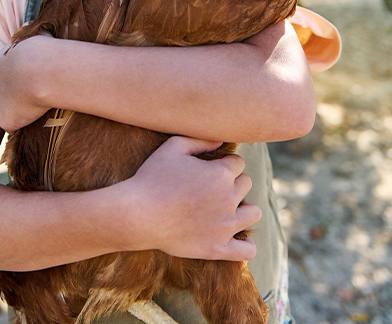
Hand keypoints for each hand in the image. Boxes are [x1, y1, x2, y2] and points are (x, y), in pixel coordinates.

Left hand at [0, 36, 51, 131]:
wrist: (41, 69)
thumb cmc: (42, 50)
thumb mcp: (35, 36)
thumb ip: (33, 41)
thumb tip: (43, 34)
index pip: (3, 73)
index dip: (19, 76)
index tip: (34, 76)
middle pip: (2, 92)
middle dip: (16, 93)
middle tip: (38, 90)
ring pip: (7, 109)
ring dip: (21, 108)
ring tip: (42, 103)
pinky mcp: (5, 119)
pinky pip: (13, 125)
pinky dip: (24, 123)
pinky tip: (39, 117)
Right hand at [121, 136, 260, 260]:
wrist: (137, 215)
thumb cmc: (152, 178)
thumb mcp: (173, 147)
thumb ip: (201, 140)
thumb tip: (222, 141)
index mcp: (221, 174)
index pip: (238, 163)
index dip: (224, 163)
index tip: (209, 168)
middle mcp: (229, 199)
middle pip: (246, 184)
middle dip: (232, 182)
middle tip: (210, 187)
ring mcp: (225, 226)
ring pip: (253, 213)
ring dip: (243, 207)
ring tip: (226, 208)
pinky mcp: (217, 248)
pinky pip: (247, 250)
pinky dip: (246, 244)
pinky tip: (234, 236)